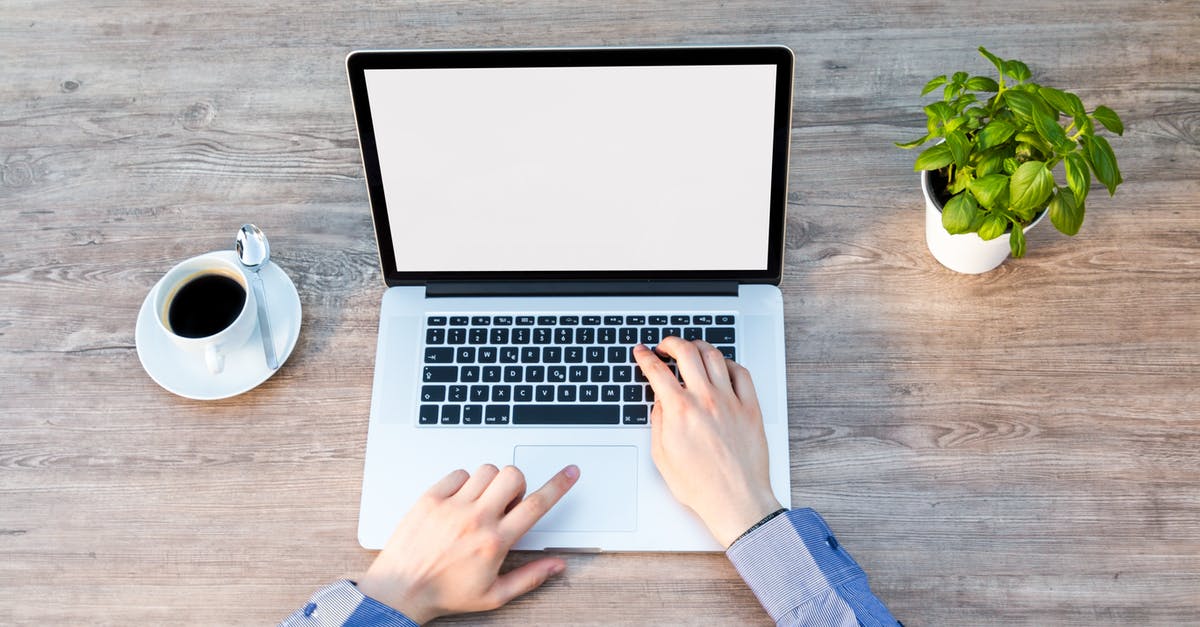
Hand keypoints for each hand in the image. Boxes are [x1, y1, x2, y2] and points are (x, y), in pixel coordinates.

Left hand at [357, 464, 579, 622]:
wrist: (400, 590)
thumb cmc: (444, 593)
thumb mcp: (494, 595)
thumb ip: (530, 577)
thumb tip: (557, 566)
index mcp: (494, 542)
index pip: (535, 506)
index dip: (559, 485)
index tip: (570, 473)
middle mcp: (475, 519)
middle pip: (512, 476)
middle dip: (517, 484)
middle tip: (507, 502)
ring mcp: (451, 506)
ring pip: (486, 470)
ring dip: (491, 482)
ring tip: (481, 502)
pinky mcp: (430, 499)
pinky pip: (458, 473)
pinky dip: (464, 482)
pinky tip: (460, 501)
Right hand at [633, 338, 781, 547]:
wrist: (736, 502)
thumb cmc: (701, 486)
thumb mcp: (662, 456)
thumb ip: (658, 422)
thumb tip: (660, 401)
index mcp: (680, 411)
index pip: (657, 371)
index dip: (645, 357)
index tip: (642, 352)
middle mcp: (705, 400)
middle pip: (686, 352)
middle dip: (671, 342)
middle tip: (665, 346)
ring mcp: (730, 401)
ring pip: (714, 356)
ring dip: (699, 346)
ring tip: (692, 349)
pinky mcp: (750, 408)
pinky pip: (741, 373)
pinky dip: (729, 363)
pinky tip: (722, 367)